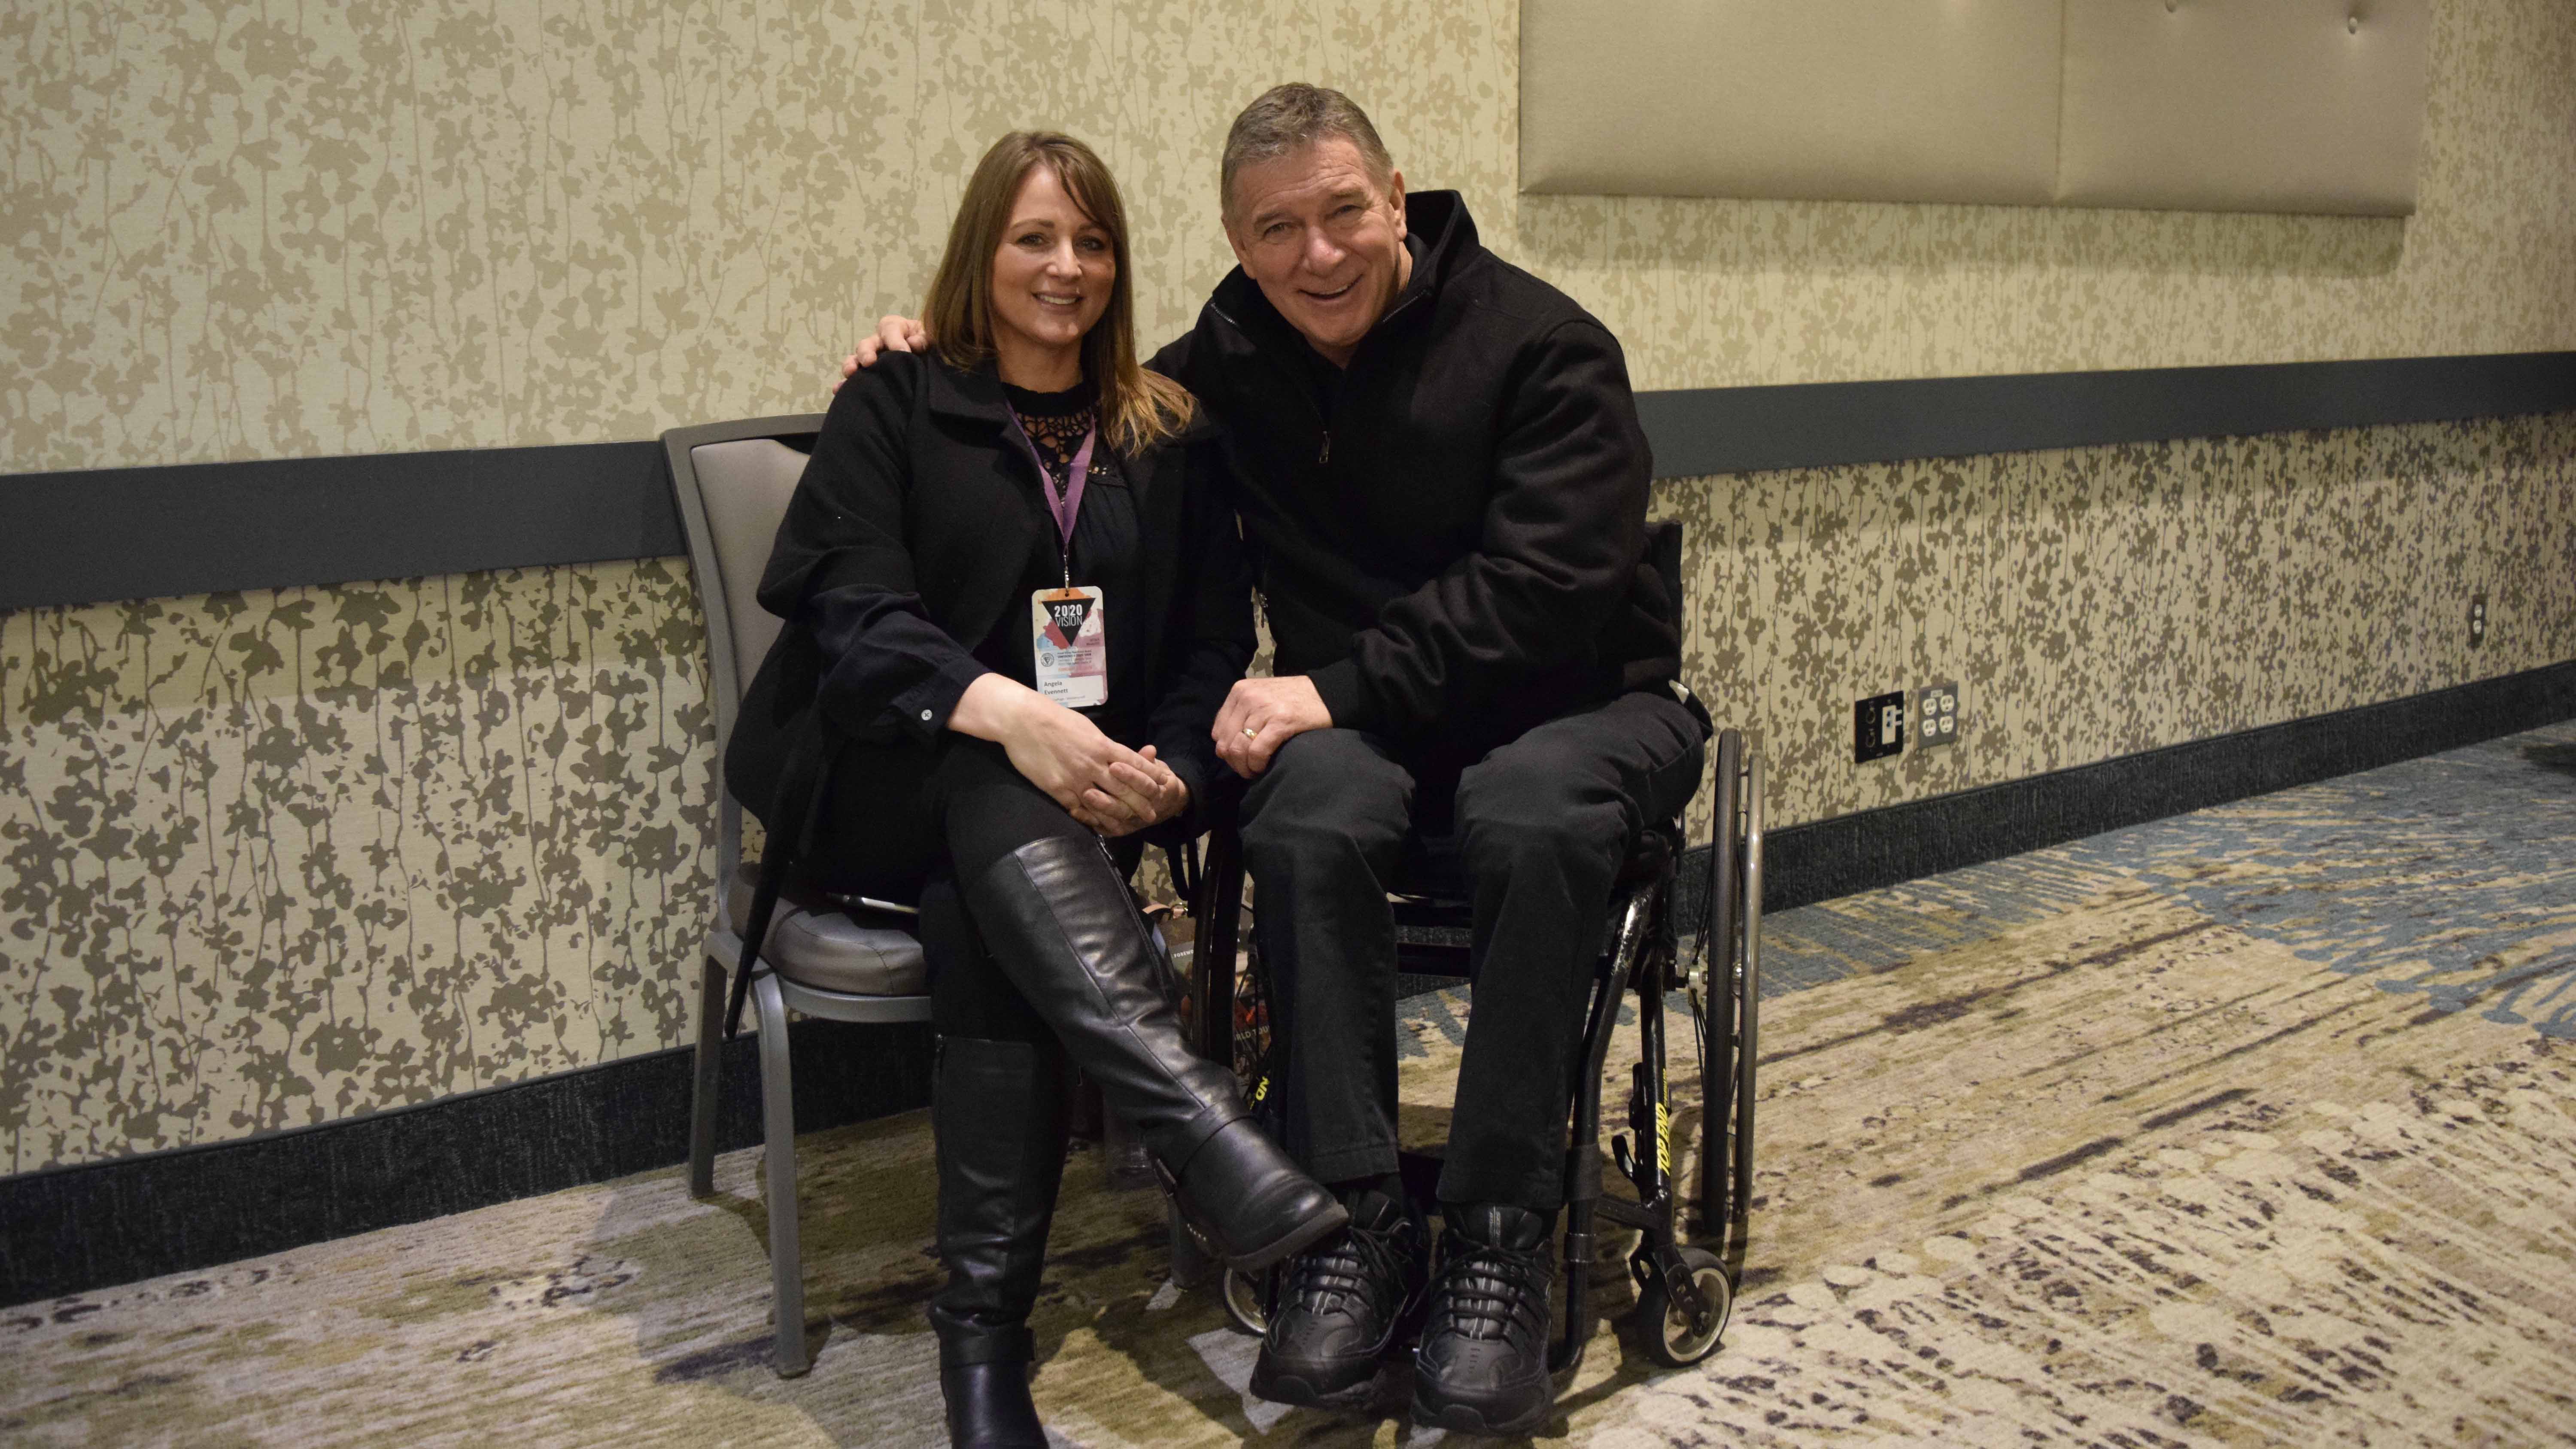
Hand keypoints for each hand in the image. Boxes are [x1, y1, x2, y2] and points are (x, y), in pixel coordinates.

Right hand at [831, 315, 930, 391]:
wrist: (930, 359)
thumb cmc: (929, 343)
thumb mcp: (931, 336)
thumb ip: (924, 338)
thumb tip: (913, 342)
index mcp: (895, 328)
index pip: (890, 328)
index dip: (894, 339)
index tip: (903, 351)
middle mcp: (879, 342)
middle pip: (867, 344)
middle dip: (866, 352)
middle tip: (869, 362)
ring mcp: (872, 360)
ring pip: (856, 360)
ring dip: (851, 366)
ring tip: (850, 373)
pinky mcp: (869, 376)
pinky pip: (854, 379)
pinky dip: (844, 385)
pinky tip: (838, 390)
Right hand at [951, 674, 1149, 814]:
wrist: (1023, 720)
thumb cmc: (1055, 719)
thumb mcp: (1086, 727)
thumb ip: (1103, 744)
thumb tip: (1118, 754)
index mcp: (1103, 745)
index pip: (1135, 764)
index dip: (1150, 777)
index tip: (1162, 786)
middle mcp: (1094, 763)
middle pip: (1125, 788)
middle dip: (1141, 803)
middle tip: (1152, 814)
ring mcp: (1076, 778)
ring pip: (1104, 803)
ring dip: (1118, 816)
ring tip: (1128, 826)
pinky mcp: (1058, 788)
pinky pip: (1078, 809)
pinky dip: (1090, 818)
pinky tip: (1098, 825)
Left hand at [1074, 745, 1189, 837]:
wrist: (1163, 805)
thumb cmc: (1153, 779)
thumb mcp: (1155, 768)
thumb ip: (1147, 761)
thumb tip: (1150, 749)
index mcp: (1158, 794)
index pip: (1144, 786)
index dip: (1130, 776)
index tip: (1114, 765)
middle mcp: (1145, 812)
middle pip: (1126, 808)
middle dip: (1108, 799)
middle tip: (1090, 789)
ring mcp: (1131, 822)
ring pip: (1114, 819)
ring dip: (1098, 809)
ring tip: (1083, 796)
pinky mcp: (1119, 829)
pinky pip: (1105, 828)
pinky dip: (1090, 820)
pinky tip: (1076, 811)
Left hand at [1212, 675, 1333, 777]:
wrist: (1328, 693)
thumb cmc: (1294, 699)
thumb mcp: (1260, 697)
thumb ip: (1240, 715)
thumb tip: (1222, 747)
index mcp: (1240, 691)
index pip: (1218, 732)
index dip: (1227, 751)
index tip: (1241, 758)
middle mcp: (1248, 697)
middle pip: (1226, 743)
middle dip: (1235, 762)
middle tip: (1248, 769)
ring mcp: (1263, 709)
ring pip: (1239, 750)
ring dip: (1245, 767)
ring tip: (1255, 770)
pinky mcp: (1280, 722)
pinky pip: (1257, 752)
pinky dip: (1257, 765)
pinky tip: (1264, 767)